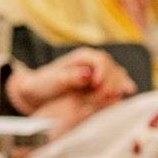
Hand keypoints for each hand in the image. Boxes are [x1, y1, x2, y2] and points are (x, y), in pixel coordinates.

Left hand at [8, 50, 134, 128]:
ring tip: (110, 100)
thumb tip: (86, 74)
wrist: (39, 95)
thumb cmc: (43, 85)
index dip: (103, 73)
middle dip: (111, 83)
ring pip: (119, 79)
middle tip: (104, 97)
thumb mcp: (52, 80)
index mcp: (84, 56)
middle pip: (114, 69)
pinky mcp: (104, 88)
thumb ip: (70, 77)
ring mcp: (102, 75)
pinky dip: (118, 95)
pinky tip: (117, 101)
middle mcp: (96, 64)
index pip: (102, 60)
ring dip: (117, 89)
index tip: (97, 87)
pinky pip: (117, 89)